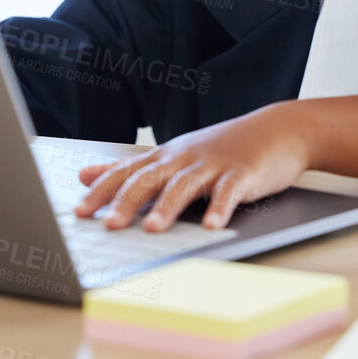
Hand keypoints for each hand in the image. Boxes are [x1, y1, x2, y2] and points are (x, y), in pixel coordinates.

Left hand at [73, 103, 311, 231]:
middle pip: (151, 179)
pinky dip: (220, 209)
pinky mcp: (243, 173)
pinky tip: (211, 227)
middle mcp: (185, 158)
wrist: (278, 129)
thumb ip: (132, 169)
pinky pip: (229, 192)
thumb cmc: (224, 148)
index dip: (103, 191)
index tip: (79, 212)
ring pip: (186, 185)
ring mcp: (214, 164)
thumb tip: (85, 174)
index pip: (127, 173)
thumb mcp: (175, 155)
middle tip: (109, 225)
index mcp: (167, 156)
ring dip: (168, 207)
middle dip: (128, 202)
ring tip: (152, 229)